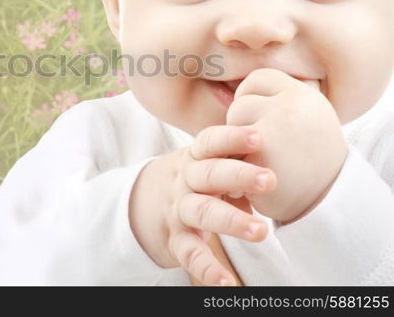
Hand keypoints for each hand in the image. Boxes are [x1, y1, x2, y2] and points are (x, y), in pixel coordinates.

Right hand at [129, 124, 276, 285]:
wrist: (140, 201)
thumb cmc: (192, 178)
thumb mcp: (204, 162)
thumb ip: (233, 158)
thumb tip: (278, 156)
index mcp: (195, 158)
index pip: (210, 142)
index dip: (232, 137)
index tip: (258, 137)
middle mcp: (185, 181)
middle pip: (209, 175)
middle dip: (239, 176)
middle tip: (270, 180)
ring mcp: (178, 211)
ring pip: (202, 212)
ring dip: (231, 220)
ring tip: (260, 231)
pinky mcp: (175, 240)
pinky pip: (190, 254)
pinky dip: (208, 269)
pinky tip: (227, 282)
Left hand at [226, 68, 347, 222]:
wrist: (329, 202)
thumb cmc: (311, 158)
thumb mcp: (307, 117)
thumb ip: (278, 99)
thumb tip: (236, 86)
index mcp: (303, 95)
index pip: (258, 79)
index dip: (251, 97)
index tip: (260, 118)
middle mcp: (291, 108)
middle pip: (241, 104)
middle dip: (243, 127)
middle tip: (264, 148)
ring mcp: (273, 132)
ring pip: (231, 129)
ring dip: (236, 147)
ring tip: (261, 162)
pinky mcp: (258, 158)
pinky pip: (229, 155)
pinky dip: (236, 169)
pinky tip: (255, 180)